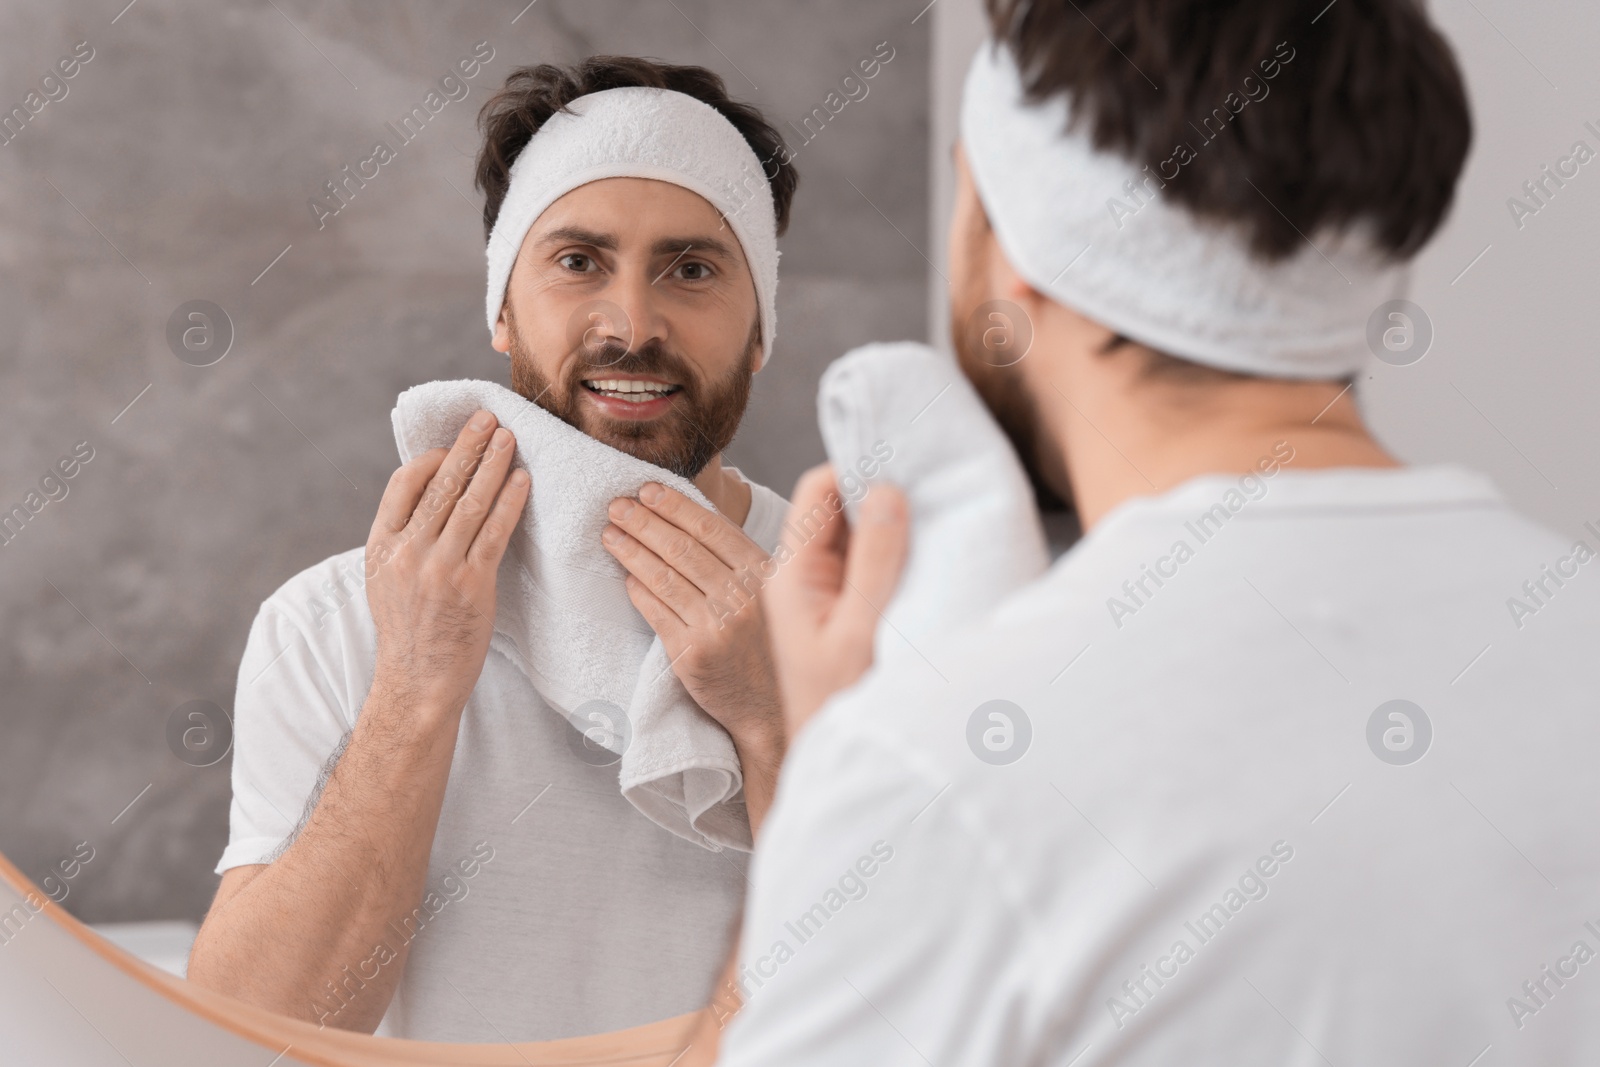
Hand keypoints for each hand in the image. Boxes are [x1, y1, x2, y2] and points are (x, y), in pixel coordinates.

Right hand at [365, 410, 529, 719]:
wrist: (417, 683)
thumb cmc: (409, 631)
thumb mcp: (385, 579)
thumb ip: (403, 539)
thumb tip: (431, 496)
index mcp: (380, 546)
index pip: (403, 483)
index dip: (431, 458)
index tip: (455, 444)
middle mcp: (406, 552)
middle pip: (440, 484)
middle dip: (468, 446)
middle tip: (488, 418)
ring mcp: (438, 567)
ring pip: (469, 502)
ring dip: (493, 465)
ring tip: (510, 439)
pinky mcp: (471, 585)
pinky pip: (494, 533)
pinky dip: (510, 502)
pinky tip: (523, 481)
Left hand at [601, 482, 782, 754]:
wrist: (767, 708)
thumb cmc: (765, 644)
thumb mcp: (770, 594)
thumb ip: (739, 560)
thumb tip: (690, 516)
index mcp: (764, 573)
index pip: (712, 528)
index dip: (675, 506)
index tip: (647, 490)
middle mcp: (743, 596)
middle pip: (683, 547)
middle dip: (644, 521)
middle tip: (616, 505)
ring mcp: (717, 625)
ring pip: (664, 576)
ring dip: (631, 550)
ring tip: (610, 534)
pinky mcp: (692, 654)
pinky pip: (656, 611)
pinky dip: (638, 590)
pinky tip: (625, 576)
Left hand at [761, 466, 908, 738]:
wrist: (839, 764)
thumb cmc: (842, 708)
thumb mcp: (860, 631)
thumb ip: (873, 561)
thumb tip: (885, 490)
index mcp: (794, 575)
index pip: (817, 492)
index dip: (855, 466)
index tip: (900, 458)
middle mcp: (804, 578)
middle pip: (834, 507)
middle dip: (874, 487)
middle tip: (924, 475)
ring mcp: (824, 595)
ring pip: (854, 533)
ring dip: (888, 520)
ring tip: (932, 506)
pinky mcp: (846, 613)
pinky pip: (868, 564)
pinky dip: (895, 549)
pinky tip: (928, 546)